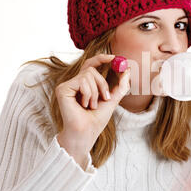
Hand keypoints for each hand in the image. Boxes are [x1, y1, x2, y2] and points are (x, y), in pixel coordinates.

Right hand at [55, 53, 130, 167]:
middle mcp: (73, 83)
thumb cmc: (96, 120)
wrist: (86, 133)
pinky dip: (88, 94)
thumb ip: (120, 85)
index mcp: (83, 84)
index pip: (91, 65)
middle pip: (91, 68)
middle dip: (103, 83)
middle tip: (106, 97)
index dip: (101, 58)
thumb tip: (128, 69)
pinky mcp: (63, 89)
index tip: (115, 57)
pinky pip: (82, 81)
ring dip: (96, 92)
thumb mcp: (112, 100)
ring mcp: (67, 85)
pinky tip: (84, 105)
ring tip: (91, 106)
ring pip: (88, 74)